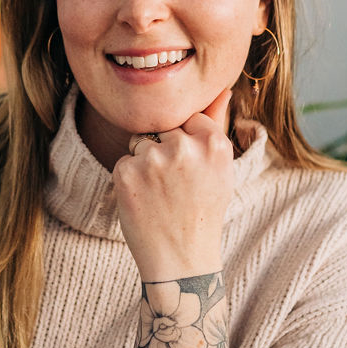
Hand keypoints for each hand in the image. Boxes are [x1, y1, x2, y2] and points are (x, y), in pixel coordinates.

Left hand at [111, 89, 234, 280]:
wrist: (181, 260)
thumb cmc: (203, 211)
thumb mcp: (220, 169)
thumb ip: (217, 124)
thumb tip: (223, 87)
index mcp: (214, 143)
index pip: (188, 118)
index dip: (186, 144)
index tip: (191, 172)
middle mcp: (185, 147)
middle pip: (163, 128)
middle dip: (164, 151)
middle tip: (176, 187)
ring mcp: (153, 160)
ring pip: (140, 143)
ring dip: (145, 164)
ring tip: (161, 195)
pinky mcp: (126, 172)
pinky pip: (123, 162)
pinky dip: (129, 180)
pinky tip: (144, 202)